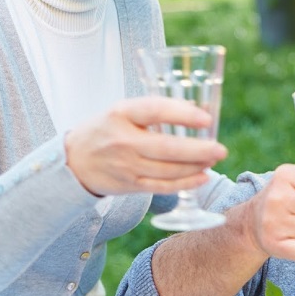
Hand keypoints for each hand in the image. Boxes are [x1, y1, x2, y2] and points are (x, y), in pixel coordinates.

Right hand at [65, 96, 227, 195]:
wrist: (74, 161)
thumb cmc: (108, 130)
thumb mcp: (123, 111)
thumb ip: (157, 110)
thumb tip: (200, 109)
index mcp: (121, 113)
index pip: (155, 111)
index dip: (183, 115)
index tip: (206, 119)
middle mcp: (123, 140)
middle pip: (166, 148)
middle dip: (198, 150)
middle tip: (220, 149)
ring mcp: (126, 165)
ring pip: (168, 170)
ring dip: (196, 166)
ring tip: (214, 159)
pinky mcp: (130, 185)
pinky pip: (163, 186)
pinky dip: (186, 183)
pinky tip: (202, 177)